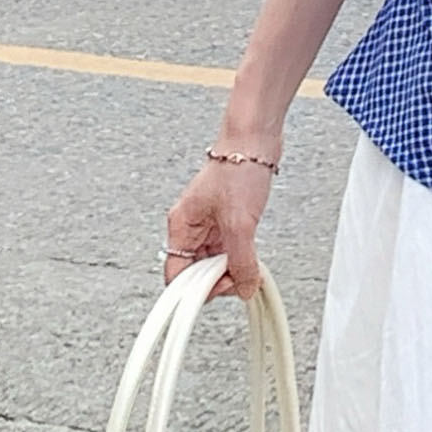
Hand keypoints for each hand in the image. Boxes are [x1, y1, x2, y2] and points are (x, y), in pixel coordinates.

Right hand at [164, 146, 276, 297]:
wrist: (255, 142)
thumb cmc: (238, 170)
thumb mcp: (240, 223)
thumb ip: (241, 260)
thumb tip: (245, 287)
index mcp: (181, 226)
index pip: (176, 275)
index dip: (196, 289)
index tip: (220, 289)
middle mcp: (191, 228)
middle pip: (196, 272)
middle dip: (219, 279)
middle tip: (240, 276)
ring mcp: (209, 225)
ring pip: (215, 263)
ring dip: (232, 269)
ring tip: (249, 265)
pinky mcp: (227, 221)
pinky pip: (229, 251)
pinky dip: (240, 258)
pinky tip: (252, 257)